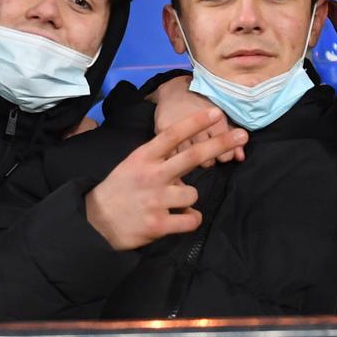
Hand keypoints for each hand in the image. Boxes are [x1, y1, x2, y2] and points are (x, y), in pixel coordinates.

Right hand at [83, 106, 246, 250]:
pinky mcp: (158, 224)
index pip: (172, 135)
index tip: (216, 112)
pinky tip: (176, 220)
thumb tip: (187, 150)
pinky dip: (189, 220)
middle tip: (242, 134)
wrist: (94, 223)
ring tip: (168, 204)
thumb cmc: (118, 190)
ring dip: (187, 199)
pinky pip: (191, 219)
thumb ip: (157, 158)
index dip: (195, 122)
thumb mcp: (131, 165)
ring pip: (192, 194)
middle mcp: (151, 175)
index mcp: (143, 157)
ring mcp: (155, 200)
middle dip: (220, 143)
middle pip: (192, 156)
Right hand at [150, 72, 241, 162]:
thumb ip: (231, 137)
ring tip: (192, 149)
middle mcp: (198, 126)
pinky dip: (176, 155)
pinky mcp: (162, 132)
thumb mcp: (220, 116)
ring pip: (190, 160)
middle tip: (206, 150)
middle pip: (208, 159)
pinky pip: (172, 155)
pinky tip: (179, 149)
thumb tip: (240, 158)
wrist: (174, 91)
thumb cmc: (201, 103)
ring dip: (193, 158)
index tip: (222, 152)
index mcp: (216, 119)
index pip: (225, 153)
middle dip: (209, 157)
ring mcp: (179, 130)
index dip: (225, 155)